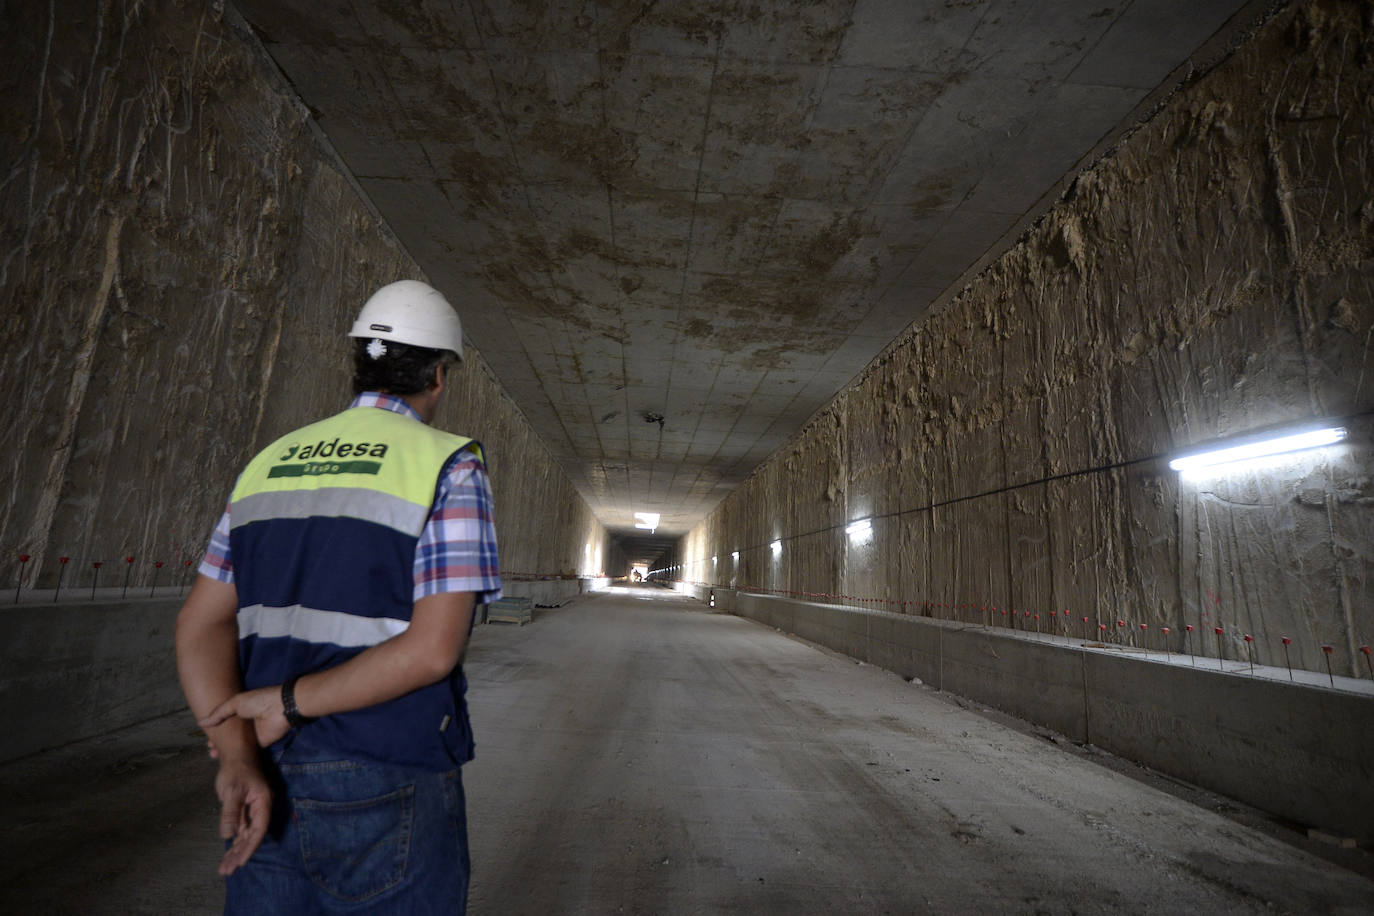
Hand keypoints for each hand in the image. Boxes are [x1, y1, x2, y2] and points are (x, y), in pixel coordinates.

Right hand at [200, 686, 291, 748]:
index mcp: (240, 712)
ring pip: (236, 745)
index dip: (215, 732)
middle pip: (230, 736)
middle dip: (220, 743)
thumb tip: (201, 723)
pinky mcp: (260, 744)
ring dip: (227, 751)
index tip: (207, 740)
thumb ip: (219, 713)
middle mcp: (245, 724)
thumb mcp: (235, 702)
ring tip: (214, 756)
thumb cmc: (258, 702)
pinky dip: (238, 756)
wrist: (280, 708)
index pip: (224, 723)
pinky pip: (247, 751)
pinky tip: (228, 761)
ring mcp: (252, 735)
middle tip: (211, 751)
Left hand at [214, 757, 270, 875]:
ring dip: (235, 852)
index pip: (258, 830)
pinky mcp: (243, 811)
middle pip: (251, 836)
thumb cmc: (236, 770)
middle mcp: (259, 809)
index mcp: (263, 803)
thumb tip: (228, 835)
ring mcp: (251, 811)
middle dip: (240, 854)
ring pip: (245, 836)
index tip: (241, 861)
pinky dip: (233, 842)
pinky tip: (228, 855)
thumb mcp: (232, 791)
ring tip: (225, 869)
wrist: (236, 755)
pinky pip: (240, 830)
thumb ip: (231, 813)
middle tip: (227, 871)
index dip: (250, 846)